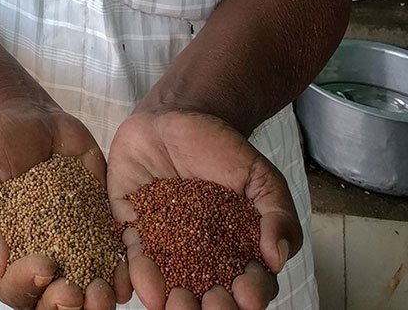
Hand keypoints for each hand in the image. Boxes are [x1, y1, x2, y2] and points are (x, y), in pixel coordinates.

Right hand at [0, 99, 129, 309]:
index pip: (12, 287)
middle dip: (64, 306)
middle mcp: (38, 254)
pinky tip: (127, 273)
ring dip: (96, 302)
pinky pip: (114, 261)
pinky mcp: (100, 227)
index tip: (45, 265)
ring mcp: (71, 245)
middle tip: (76, 293)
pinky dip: (122, 274)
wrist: (29, 115)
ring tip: (103, 290)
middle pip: (50, 301)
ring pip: (86, 291)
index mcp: (4, 250)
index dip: (27, 286)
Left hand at [107, 109, 299, 309]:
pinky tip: (145, 290)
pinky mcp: (132, 228)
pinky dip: (139, 276)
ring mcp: (166, 245)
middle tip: (212, 307)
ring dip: (174, 302)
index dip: (252, 293)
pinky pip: (134, 256)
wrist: (174, 118)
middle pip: (209, 294)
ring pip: (171, 283)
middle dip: (212, 307)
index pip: (249, 283)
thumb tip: (278, 257)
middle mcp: (202, 257)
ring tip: (176, 307)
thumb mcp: (260, 176)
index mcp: (238, 251)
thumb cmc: (222, 150)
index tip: (249, 294)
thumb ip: (276, 214)